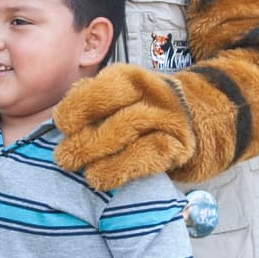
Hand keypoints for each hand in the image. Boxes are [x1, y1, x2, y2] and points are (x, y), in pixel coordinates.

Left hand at [53, 65, 194, 192]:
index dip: (78, 106)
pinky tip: (102, 179)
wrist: (196, 116)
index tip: (63, 126)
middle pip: (116, 111)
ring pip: (131, 130)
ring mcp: (168, 118)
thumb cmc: (142, 109)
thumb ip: (91, 102)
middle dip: (86, 137)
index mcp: (129, 78)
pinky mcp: (179, 145)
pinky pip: (149, 155)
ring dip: (100, 153)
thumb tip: (62, 120)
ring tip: (80, 170)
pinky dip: (122, 168)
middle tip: (64, 158)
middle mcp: (151, 93)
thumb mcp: (119, 97)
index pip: (102, 88)